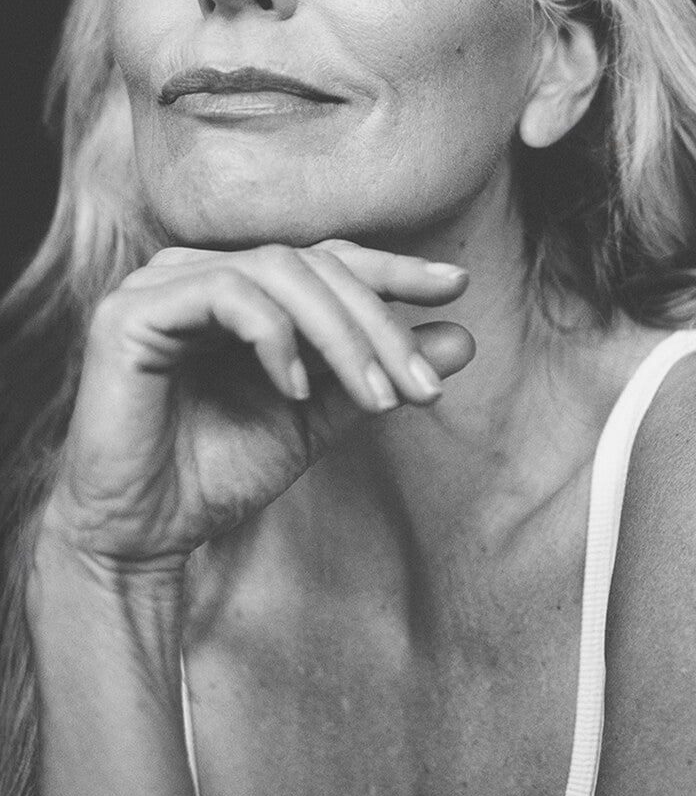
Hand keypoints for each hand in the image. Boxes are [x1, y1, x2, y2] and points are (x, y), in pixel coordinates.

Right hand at [39, 240, 473, 574]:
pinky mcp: (131, 311)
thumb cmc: (219, 472)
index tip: (456, 286)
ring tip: (375, 395)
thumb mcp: (318, 416)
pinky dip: (276, 337)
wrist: (141, 537)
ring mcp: (161, 282)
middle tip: (423, 384)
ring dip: (341, 333)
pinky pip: (226, 294)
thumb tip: (464, 337)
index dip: (392, 267)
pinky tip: (295, 389)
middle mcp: (198, 269)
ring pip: (279, 270)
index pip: (327, 257)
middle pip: (312, 262)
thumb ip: (378, 372)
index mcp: (238, 283)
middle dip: (378, 322)